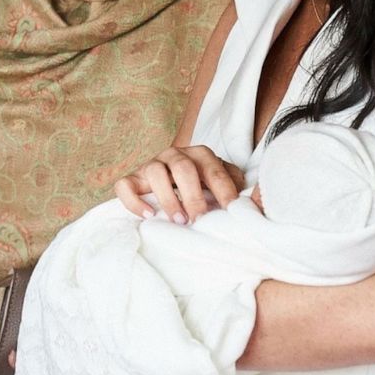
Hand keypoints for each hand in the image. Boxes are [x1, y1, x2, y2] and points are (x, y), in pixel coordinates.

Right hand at [114, 145, 243, 224]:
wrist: (171, 181)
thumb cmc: (203, 187)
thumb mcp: (221, 182)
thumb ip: (234, 186)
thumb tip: (250, 202)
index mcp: (200, 154)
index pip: (214, 170)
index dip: (223, 191)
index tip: (229, 212)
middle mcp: (174, 154)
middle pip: (182, 168)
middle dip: (192, 196)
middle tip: (199, 220)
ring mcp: (151, 164)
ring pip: (154, 172)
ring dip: (168, 197)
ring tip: (178, 220)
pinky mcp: (132, 178)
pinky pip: (125, 185)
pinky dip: (134, 201)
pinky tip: (148, 216)